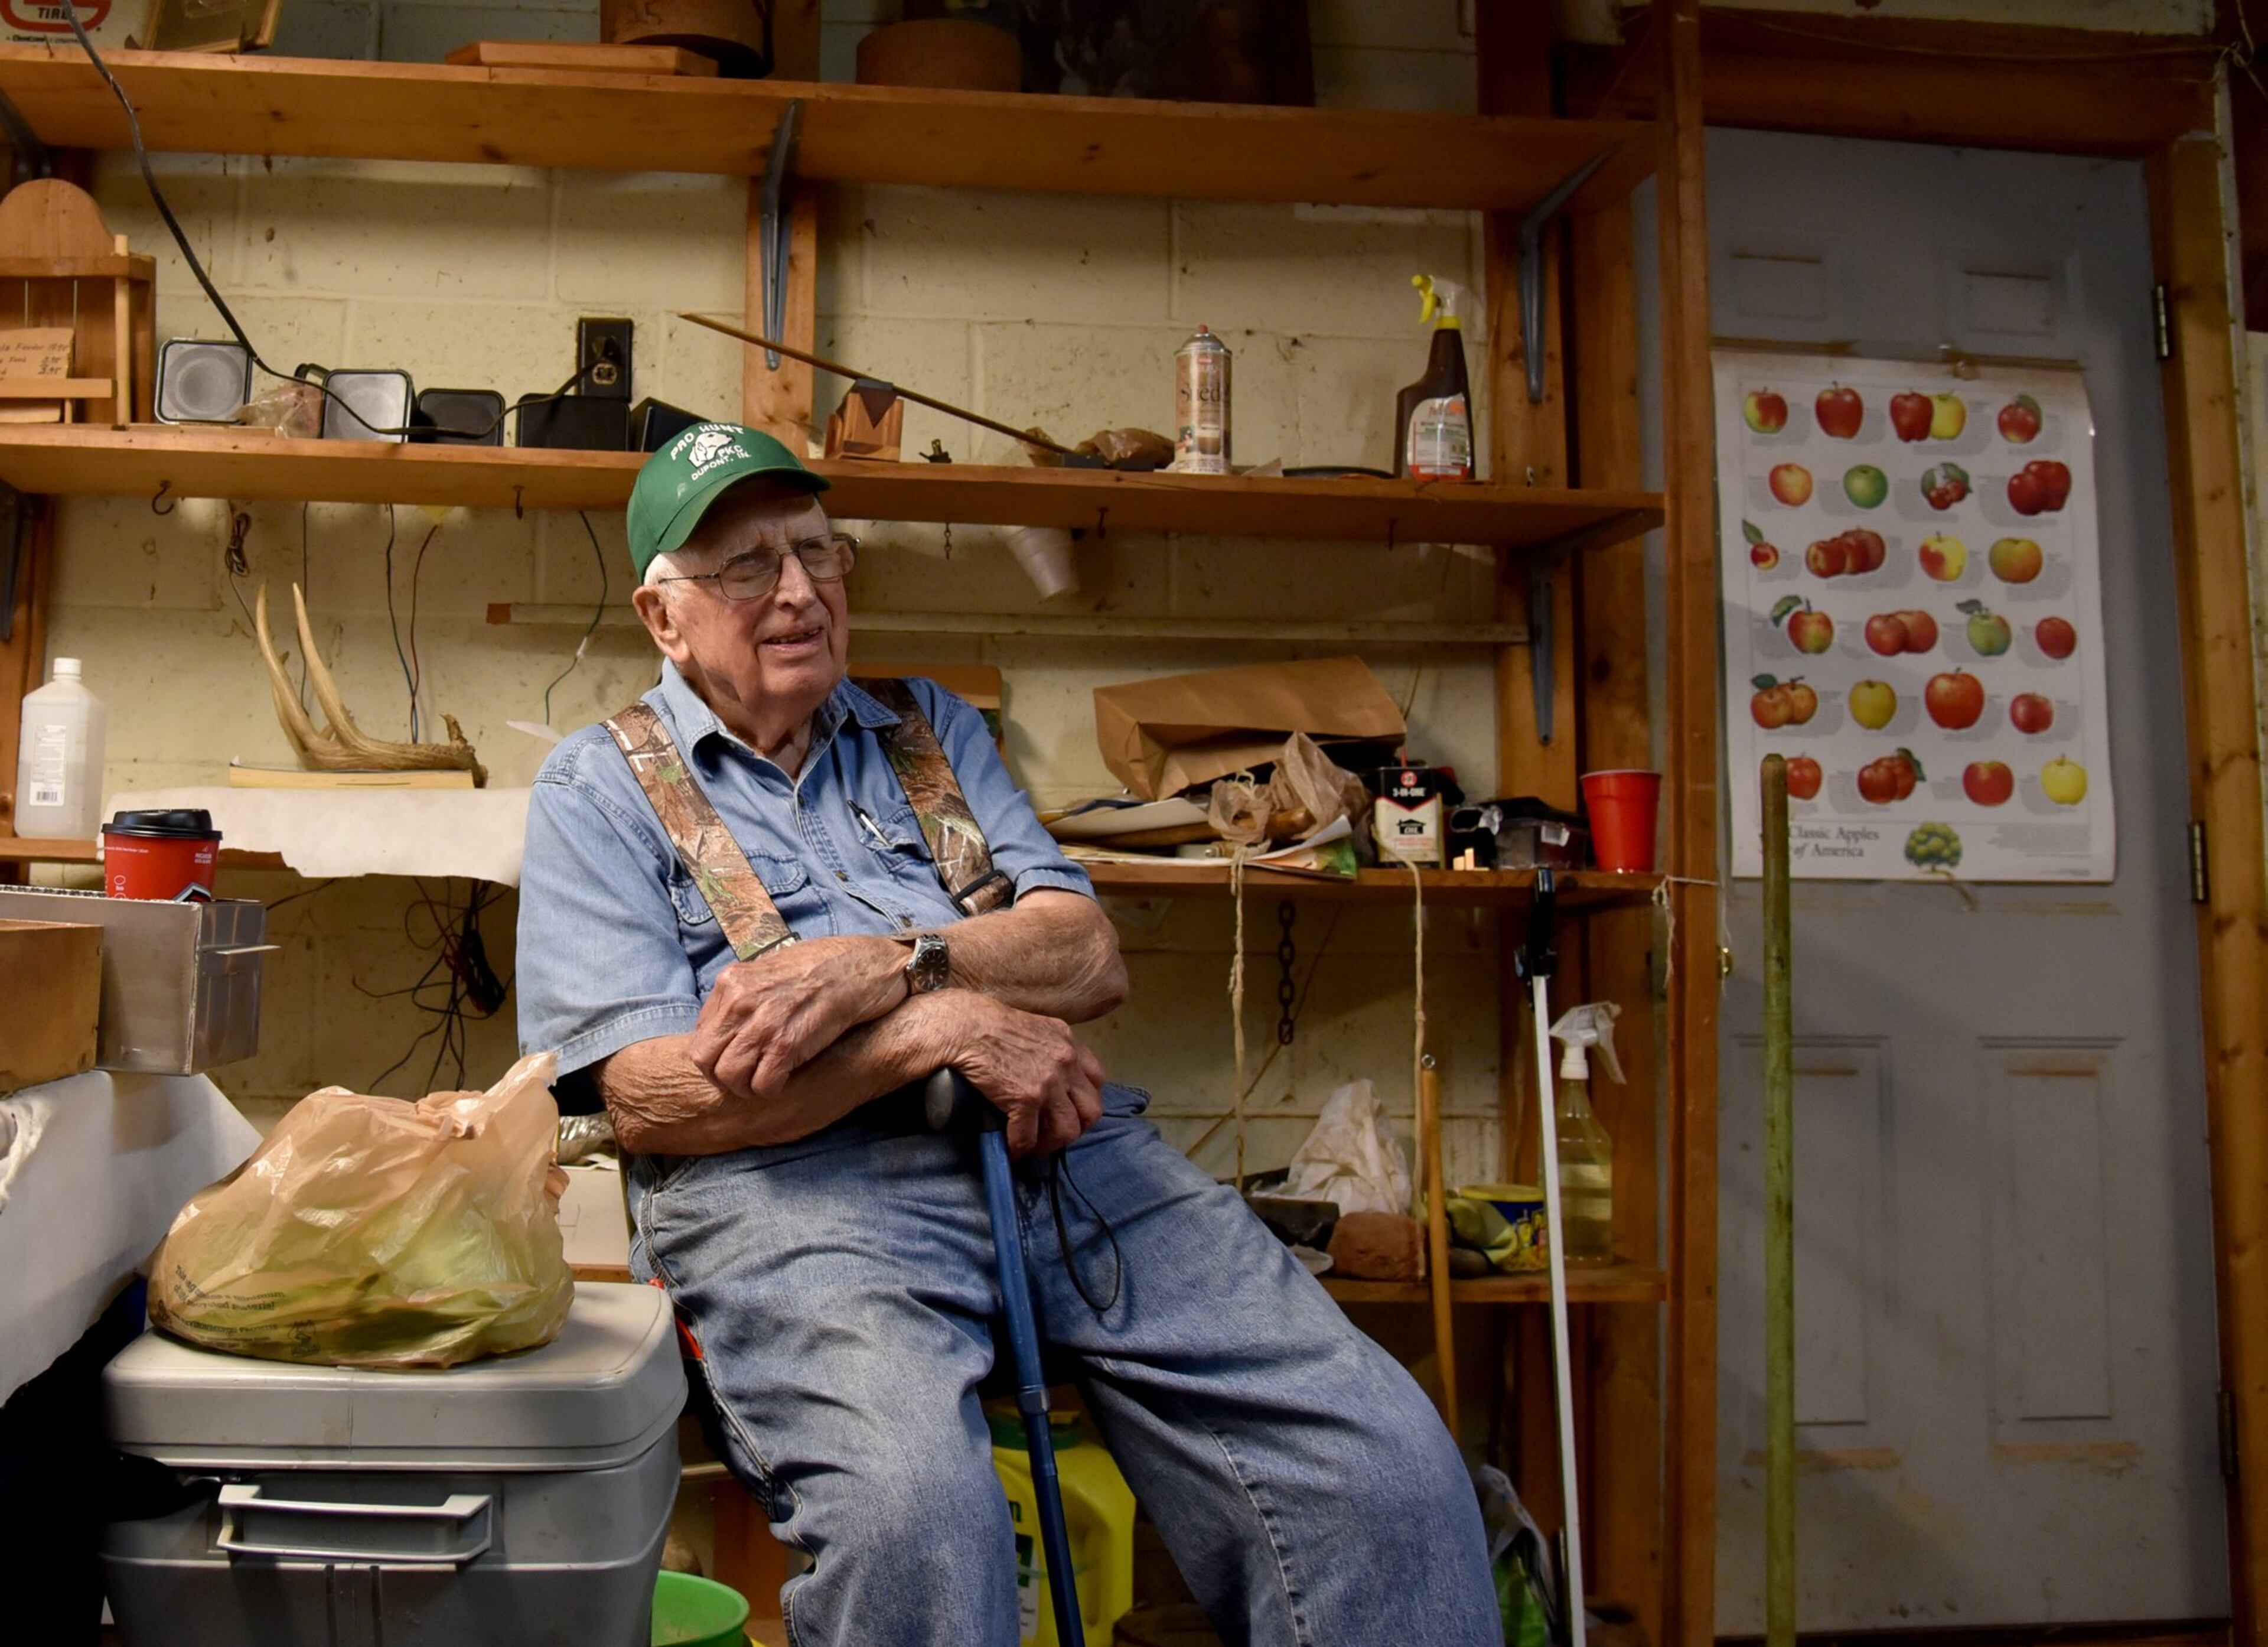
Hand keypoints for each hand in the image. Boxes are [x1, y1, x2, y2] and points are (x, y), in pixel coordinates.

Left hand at [689, 937, 906, 1099]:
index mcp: (732, 981)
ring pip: (728, 1076)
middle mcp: (740, 1000)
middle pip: (705, 1059)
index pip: (700, 1035)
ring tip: (767, 1082)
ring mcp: (763, 1022)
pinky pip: (762, 1084)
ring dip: (746, 1087)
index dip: (716, 1057)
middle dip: (724, 1078)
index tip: (737, 1061)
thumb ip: (745, 996)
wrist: (866, 964)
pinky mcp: (788, 1043)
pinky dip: (771, 1090)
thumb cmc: (826, 966)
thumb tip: (727, 1027)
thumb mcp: (772, 970)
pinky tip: (786, 1081)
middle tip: (748, 1079)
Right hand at [943, 995, 1106, 1157]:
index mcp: (1069, 1042)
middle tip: (1053, 1134)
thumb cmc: (989, 1023)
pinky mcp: (1025, 1098)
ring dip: (1048, 1144)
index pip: (1097, 1080)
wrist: (964, 1025)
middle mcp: (1066, 1062)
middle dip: (1074, 1129)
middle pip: (1091, 1111)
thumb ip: (1049, 1048)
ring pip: (1065, 1131)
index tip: (1069, 1111)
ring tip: (1032, 1145)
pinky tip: (1010, 1149)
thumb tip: (1047, 1075)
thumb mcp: (1034, 1028)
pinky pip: (1027, 1137)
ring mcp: (1048, 1082)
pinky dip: (1018, 1148)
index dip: (1084, 1102)